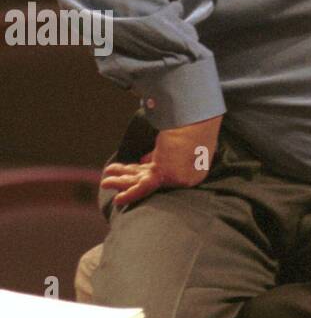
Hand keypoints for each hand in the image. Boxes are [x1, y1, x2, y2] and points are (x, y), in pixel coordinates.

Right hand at [101, 115, 223, 206]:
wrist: (198, 117)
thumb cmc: (192, 123)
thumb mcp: (177, 141)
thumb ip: (161, 153)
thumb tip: (144, 160)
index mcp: (192, 168)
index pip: (164, 172)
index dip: (146, 168)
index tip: (139, 161)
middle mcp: (185, 178)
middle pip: (151, 179)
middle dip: (129, 179)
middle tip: (112, 180)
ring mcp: (176, 178)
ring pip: (142, 182)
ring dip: (122, 183)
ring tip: (105, 183)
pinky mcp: (166, 174)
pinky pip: (144, 187)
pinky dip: (129, 194)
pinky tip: (117, 200)